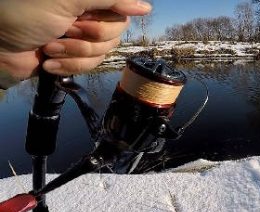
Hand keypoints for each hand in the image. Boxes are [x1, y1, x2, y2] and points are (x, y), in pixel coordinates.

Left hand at [0, 0, 151, 78]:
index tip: (87, 17)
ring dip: (75, 53)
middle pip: (116, 32)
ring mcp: (81, 36)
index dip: (108, 19)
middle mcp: (88, 13)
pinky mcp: (74, 57)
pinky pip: (91, 66)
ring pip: (104, 52)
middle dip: (89, 37)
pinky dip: (69, 65)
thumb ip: (111, 0)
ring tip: (51, 46)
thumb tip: (145, 7)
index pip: (121, 10)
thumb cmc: (24, 14)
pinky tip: (49, 60)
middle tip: (66, 29)